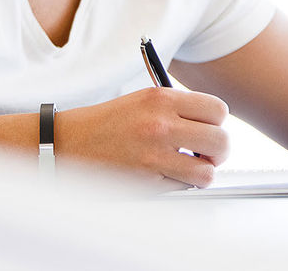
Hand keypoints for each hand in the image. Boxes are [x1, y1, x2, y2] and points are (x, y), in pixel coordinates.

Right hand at [54, 87, 229, 186]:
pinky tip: (164, 175)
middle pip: (221, 141)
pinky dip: (180, 185)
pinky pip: (183, 188)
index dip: (218, 123)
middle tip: (205, 154)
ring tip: (187, 168)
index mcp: (160, 99)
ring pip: (207, 172)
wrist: (67, 144)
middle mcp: (160, 125)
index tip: (209, 129)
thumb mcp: (142, 100)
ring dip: (201, 173)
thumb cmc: (104, 124)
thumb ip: (177, 109)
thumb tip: (212, 126)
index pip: (218, 110)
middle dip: (218, 151)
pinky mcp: (147, 182)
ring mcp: (154, 155)